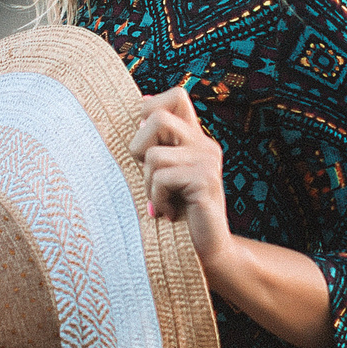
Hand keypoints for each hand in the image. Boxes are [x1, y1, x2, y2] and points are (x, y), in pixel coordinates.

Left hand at [129, 87, 233, 265]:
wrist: (206, 252)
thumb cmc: (178, 214)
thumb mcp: (162, 173)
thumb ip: (157, 143)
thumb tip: (142, 101)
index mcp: (195, 138)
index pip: (177, 95)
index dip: (151, 110)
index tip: (148, 144)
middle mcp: (205, 144)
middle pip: (156, 118)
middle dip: (138, 149)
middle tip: (152, 178)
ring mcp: (208, 160)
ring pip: (153, 154)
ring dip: (148, 184)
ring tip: (164, 201)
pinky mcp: (205, 180)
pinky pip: (161, 178)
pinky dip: (157, 199)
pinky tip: (170, 213)